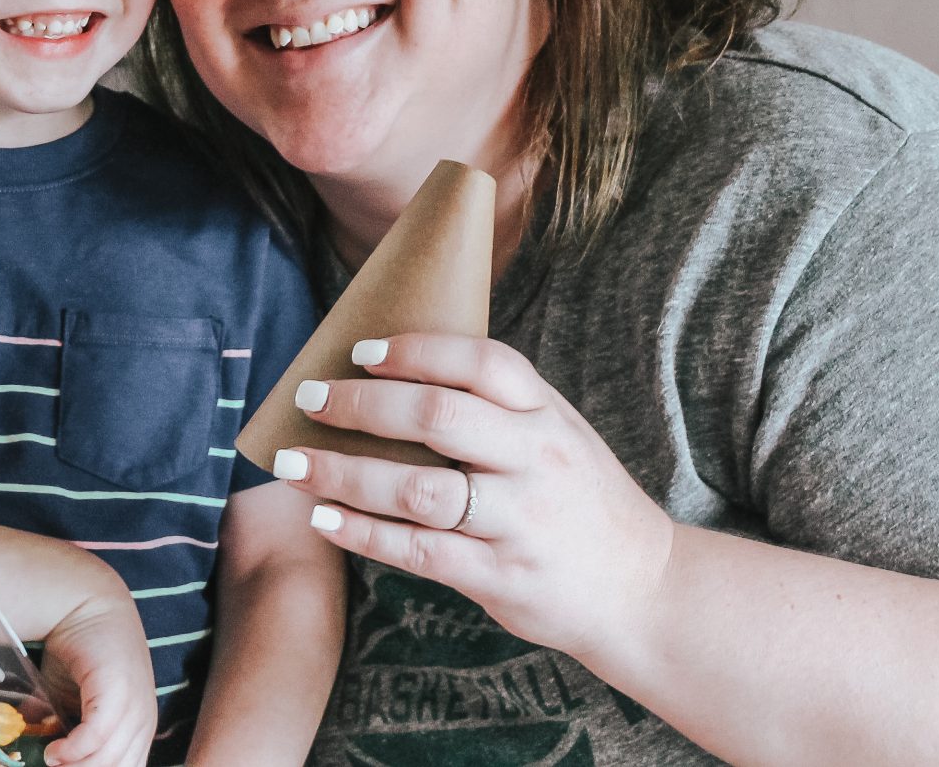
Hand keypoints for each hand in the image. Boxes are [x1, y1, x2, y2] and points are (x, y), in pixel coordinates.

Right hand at [36, 590, 158, 766]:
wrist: (87, 603)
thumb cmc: (83, 653)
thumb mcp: (76, 701)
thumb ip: (67, 729)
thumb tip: (44, 757)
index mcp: (139, 727)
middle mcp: (144, 720)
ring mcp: (135, 705)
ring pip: (109, 759)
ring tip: (49, 763)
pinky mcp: (118, 690)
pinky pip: (98, 735)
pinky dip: (75, 750)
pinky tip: (54, 752)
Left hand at [281, 333, 677, 659]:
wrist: (644, 588)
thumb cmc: (580, 500)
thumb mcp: (558, 434)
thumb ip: (497, 407)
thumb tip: (397, 375)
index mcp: (547, 414)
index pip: (481, 363)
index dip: (416, 351)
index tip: (361, 351)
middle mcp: (535, 460)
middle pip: (438, 418)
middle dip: (361, 405)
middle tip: (308, 399)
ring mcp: (518, 521)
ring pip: (417, 489)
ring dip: (345, 473)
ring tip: (294, 465)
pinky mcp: (500, 576)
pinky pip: (418, 550)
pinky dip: (363, 533)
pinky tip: (325, 518)